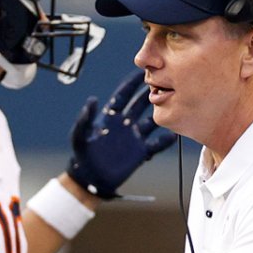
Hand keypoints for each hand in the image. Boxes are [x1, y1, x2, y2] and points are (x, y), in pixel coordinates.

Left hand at [65, 70, 176, 198]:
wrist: (91, 179)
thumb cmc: (82, 157)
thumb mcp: (79, 138)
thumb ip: (84, 120)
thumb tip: (92, 100)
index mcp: (110, 118)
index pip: (123, 96)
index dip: (131, 84)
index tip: (142, 72)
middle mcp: (125, 124)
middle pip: (141, 104)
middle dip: (151, 92)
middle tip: (164, 82)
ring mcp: (134, 138)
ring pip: (152, 121)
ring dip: (162, 113)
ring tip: (174, 105)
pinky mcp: (141, 152)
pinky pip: (157, 144)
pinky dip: (166, 140)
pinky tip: (174, 135)